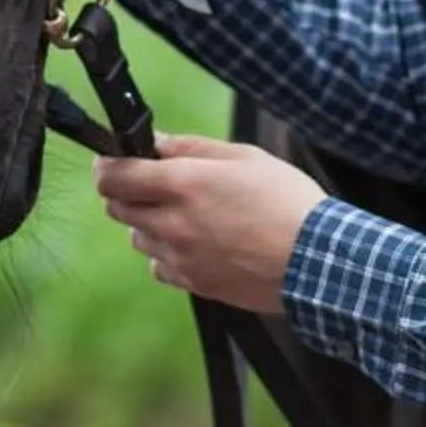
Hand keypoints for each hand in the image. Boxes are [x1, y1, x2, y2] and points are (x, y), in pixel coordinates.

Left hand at [93, 134, 325, 309]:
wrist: (317, 261)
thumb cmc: (287, 202)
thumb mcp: (244, 158)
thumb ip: (190, 148)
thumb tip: (155, 143)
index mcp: (184, 185)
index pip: (113, 176)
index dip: (107, 164)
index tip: (114, 160)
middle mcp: (173, 224)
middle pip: (117, 207)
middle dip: (129, 191)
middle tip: (157, 183)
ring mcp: (181, 258)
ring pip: (137, 238)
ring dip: (150, 223)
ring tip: (188, 215)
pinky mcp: (193, 284)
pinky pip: (159, 267)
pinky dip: (168, 254)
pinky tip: (198, 244)